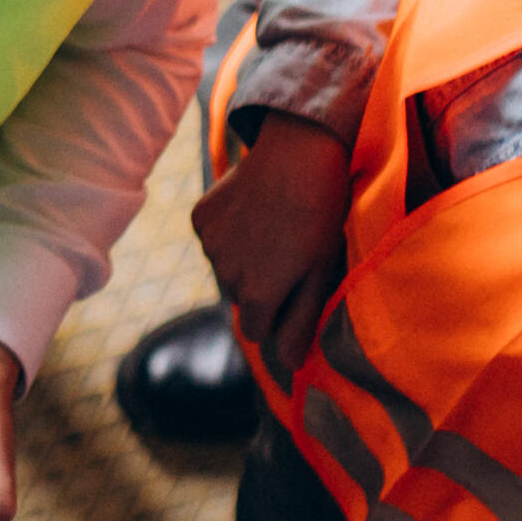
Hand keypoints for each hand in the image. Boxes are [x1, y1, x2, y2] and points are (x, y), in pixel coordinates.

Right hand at [190, 114, 349, 375]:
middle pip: (240, 299)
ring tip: (274, 226)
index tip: (295, 288)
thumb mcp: (320, 272)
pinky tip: (253, 209)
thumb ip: (301, 322)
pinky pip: (213, 239)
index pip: (256, 331)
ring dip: (244, 258)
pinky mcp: (200, 217)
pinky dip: (229, 231)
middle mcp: (225, 275)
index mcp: (256, 295)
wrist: (298, 153)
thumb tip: (291, 367)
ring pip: (226, 268)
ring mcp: (209, 245)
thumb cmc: (321, 216)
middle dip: (260, 285)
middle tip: (290, 252)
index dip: (277, 313)